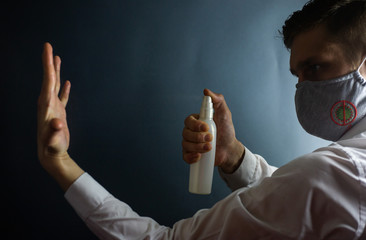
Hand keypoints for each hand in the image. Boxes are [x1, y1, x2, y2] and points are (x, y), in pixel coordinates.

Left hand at [37, 42, 82, 190]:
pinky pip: (62, 96)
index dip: (48, 65)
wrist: (51, 155)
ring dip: (56, 72)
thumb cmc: (52, 149)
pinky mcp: (59, 113)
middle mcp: (47, 103)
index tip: (47, 50)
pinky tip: (67, 82)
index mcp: (46, 105)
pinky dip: (64, 88)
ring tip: (57, 58)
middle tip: (48, 47)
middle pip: (49, 79)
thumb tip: (58, 124)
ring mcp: (53, 108)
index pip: (47, 81)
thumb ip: (54, 132)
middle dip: (49, 63)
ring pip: (54, 85)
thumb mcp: (53, 141)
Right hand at [182, 89, 244, 172]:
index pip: (188, 121)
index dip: (196, 125)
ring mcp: (190, 143)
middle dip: (198, 137)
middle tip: (211, 139)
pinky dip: (191, 157)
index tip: (207, 127)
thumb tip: (206, 91)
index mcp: (195, 121)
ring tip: (210, 148)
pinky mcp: (191, 154)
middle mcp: (190, 131)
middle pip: (185, 133)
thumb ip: (218, 101)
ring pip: (185, 145)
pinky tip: (199, 157)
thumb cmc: (226, 130)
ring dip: (197, 147)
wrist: (229, 148)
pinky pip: (185, 156)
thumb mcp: (225, 113)